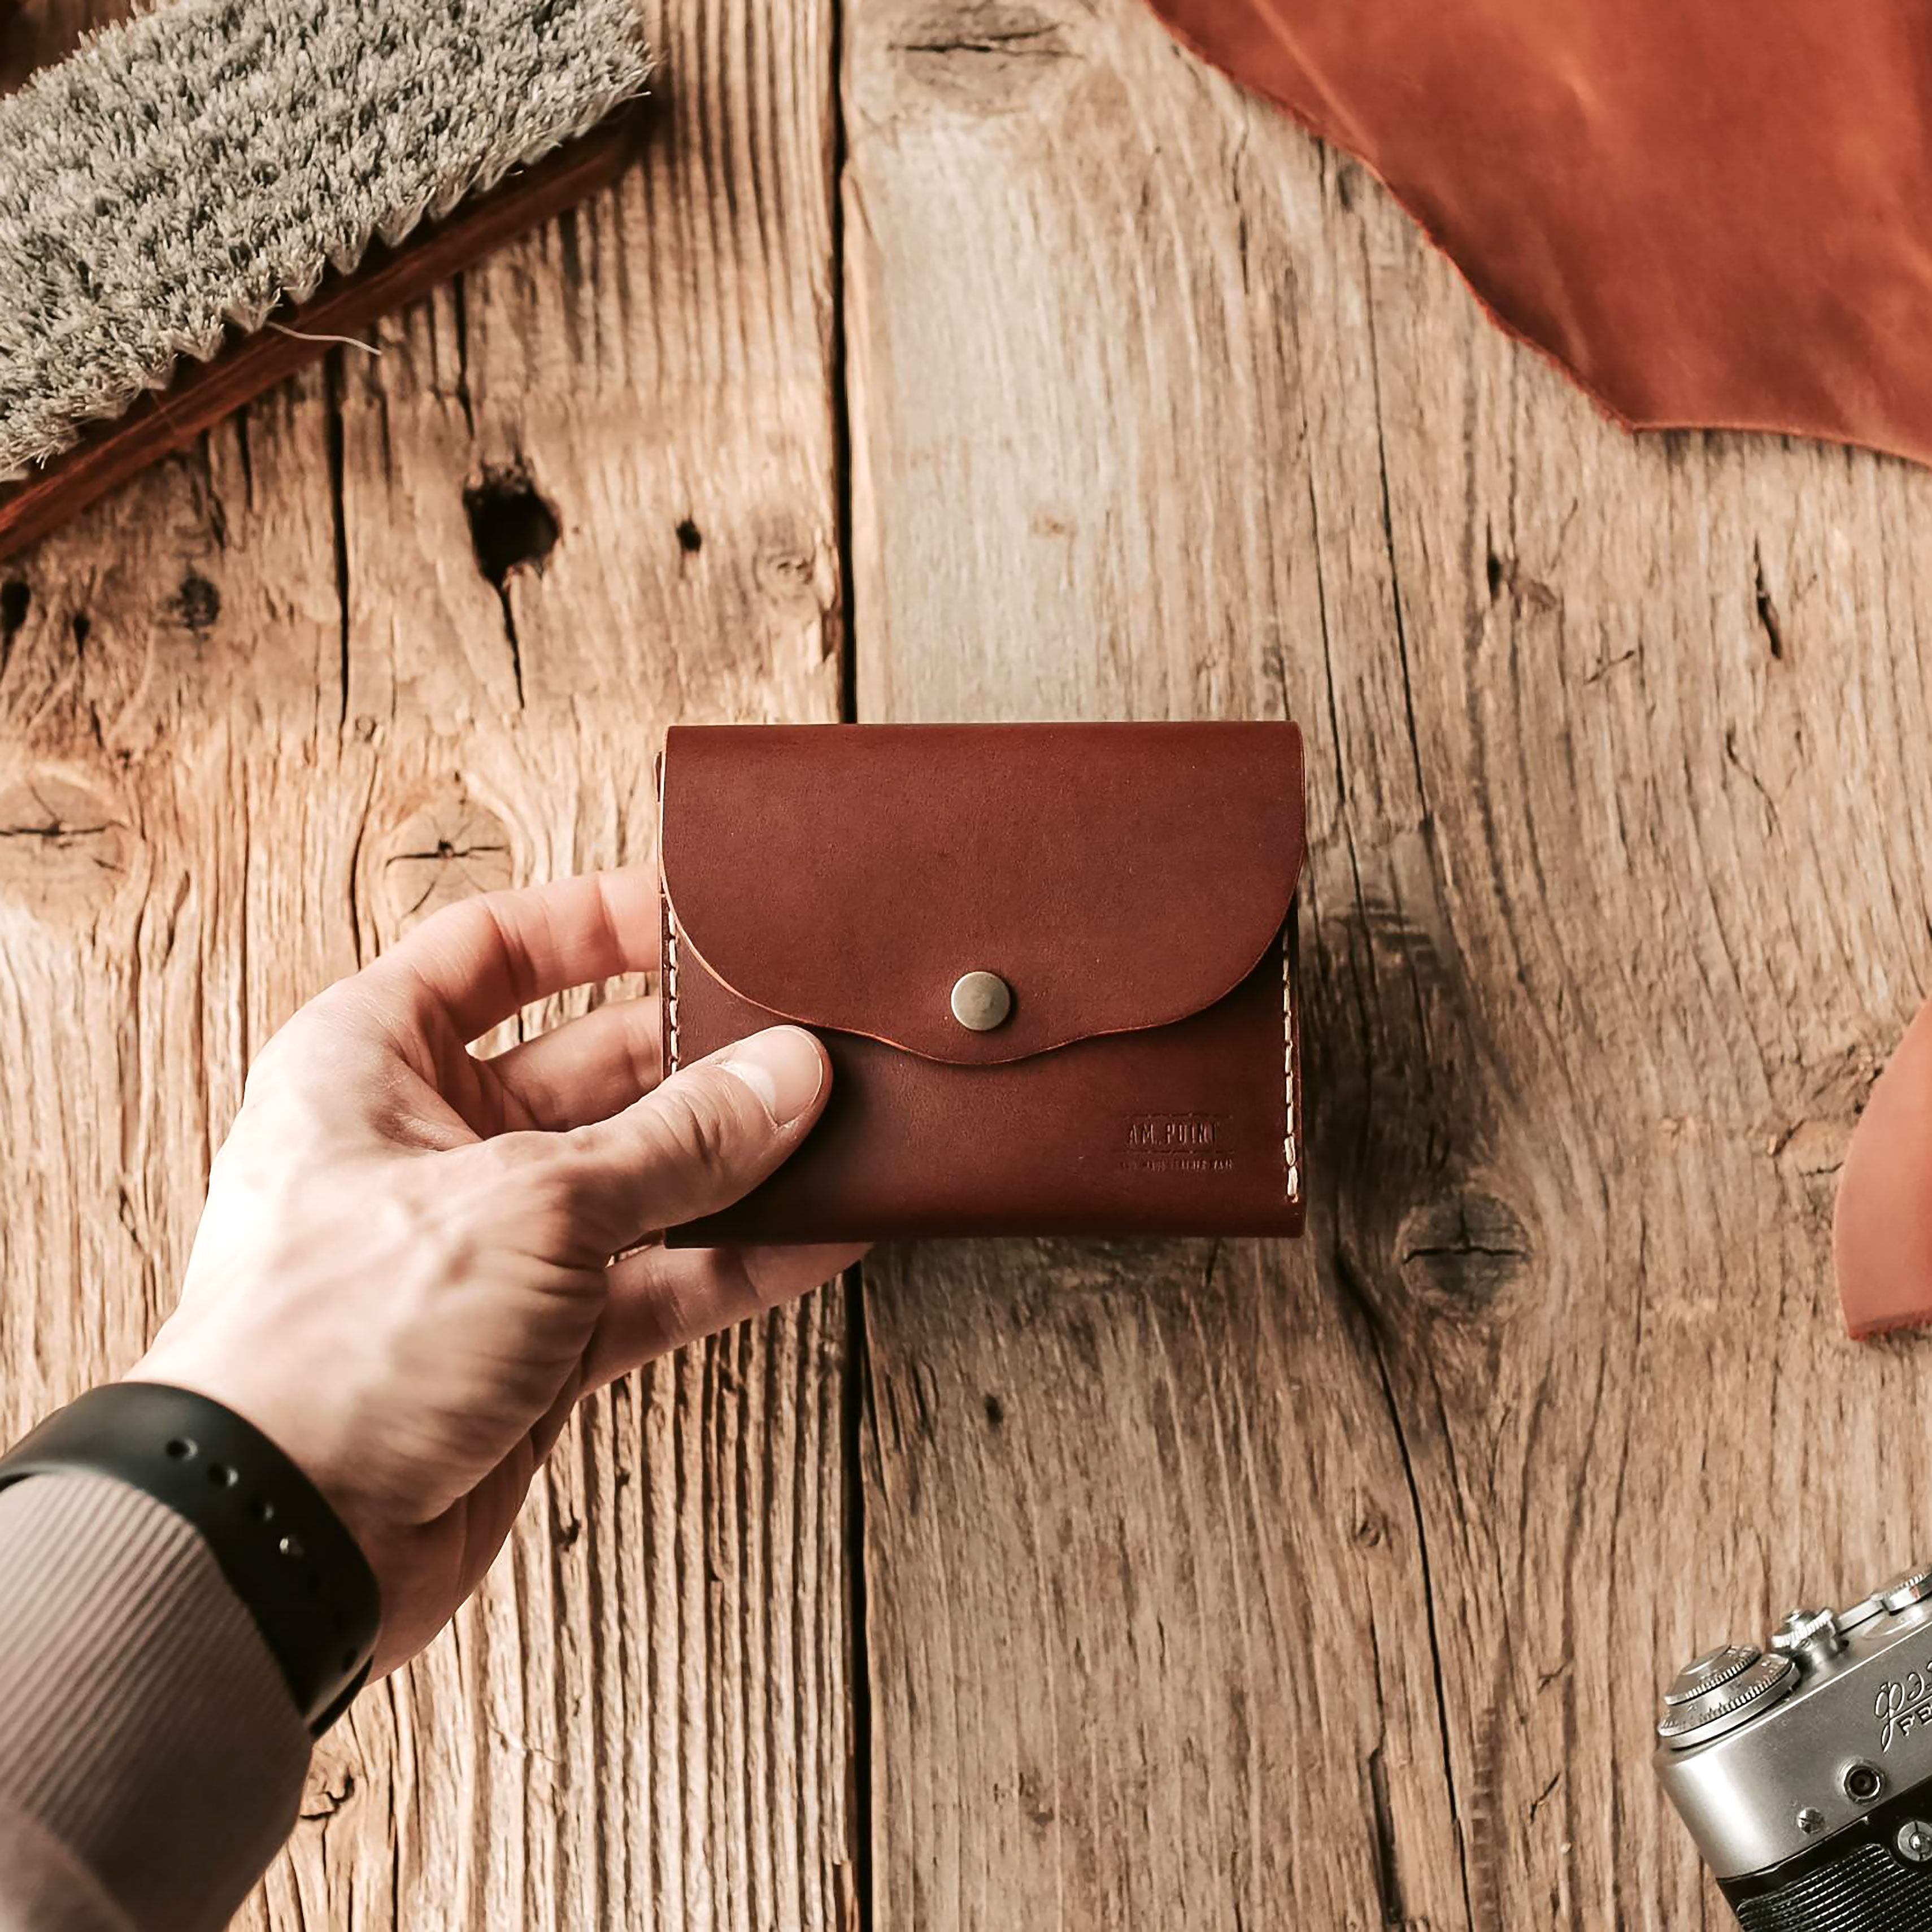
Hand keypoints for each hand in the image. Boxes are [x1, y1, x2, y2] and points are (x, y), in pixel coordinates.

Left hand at [128, 867, 860, 1670]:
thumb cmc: (340, 1337)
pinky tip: (818, 1233)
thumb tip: (788, 1077)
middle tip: (802, 1040)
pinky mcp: (537, 1342)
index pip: (493, 950)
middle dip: (696, 1056)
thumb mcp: (532, 1203)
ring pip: (637, 1179)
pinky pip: (655, 1279)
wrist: (284, 1541)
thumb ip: (676, 1142)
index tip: (698, 919)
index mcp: (372, 1060)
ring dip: (732, 1163)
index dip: (594, 922)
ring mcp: (490, 1246)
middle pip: (588, 1064)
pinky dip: (733, 1262)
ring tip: (835, 1130)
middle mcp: (429, 1143)